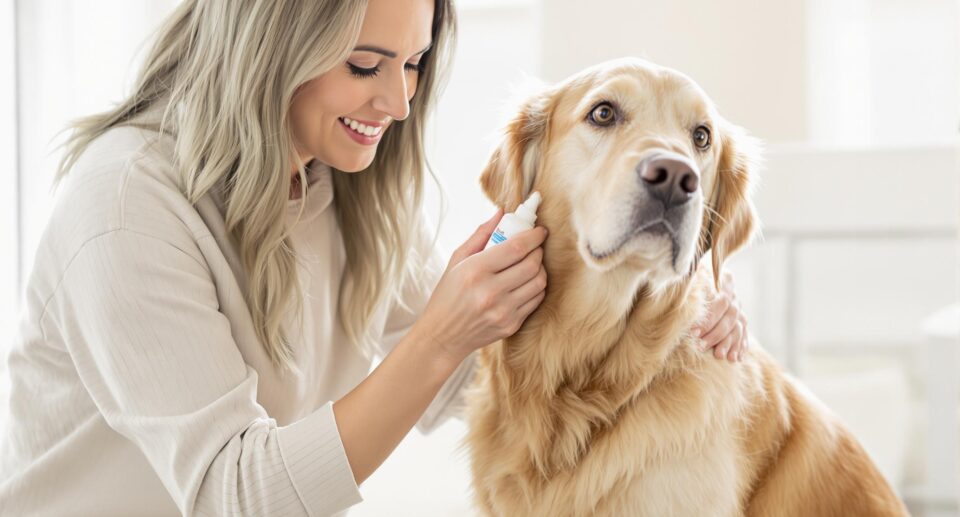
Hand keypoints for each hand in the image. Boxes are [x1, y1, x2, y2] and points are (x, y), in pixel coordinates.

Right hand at [416, 209, 547, 364]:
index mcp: (475, 271)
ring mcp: (503, 311)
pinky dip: (537, 287)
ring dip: (540, 268)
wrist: (442, 336)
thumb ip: (481, 235)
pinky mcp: (511, 325)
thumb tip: (502, 213)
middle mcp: (490, 292)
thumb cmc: (447, 295)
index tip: (540, 230)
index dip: (533, 236)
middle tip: (535, 246)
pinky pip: (536, 300)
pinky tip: (527, 282)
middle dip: (538, 251)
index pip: (516, 248)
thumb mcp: (456, 261)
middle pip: (532, 264)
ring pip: (539, 282)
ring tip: (531, 263)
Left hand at [693, 268, 747, 361]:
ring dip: (729, 343)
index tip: (693, 333)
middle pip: (730, 316)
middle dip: (715, 334)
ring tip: (720, 356)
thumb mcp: (692, 276)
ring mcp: (739, 309)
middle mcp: (734, 295)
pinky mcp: (741, 321)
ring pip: (738, 327)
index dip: (709, 319)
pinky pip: (744, 334)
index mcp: (724, 281)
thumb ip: (692, 280)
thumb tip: (688, 285)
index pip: (721, 301)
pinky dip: (740, 346)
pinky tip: (736, 358)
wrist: (701, 279)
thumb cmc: (691, 280)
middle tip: (700, 346)